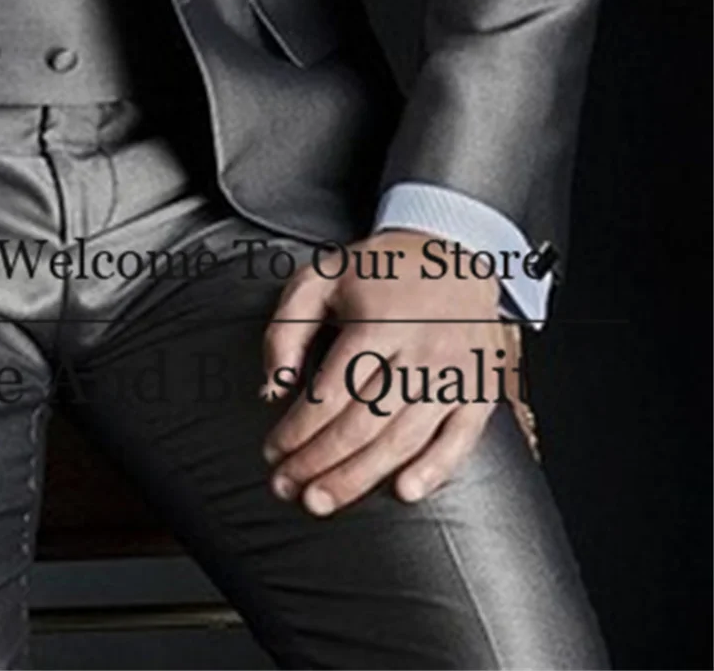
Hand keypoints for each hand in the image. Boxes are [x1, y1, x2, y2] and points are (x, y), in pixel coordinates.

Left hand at [259, 228, 525, 515]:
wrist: (454, 251)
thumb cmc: (381, 270)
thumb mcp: (322, 277)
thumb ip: (287, 328)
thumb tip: (272, 389)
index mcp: (379, 322)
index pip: (331, 392)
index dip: (298, 430)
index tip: (273, 452)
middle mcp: (420, 351)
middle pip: (364, 424)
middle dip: (320, 463)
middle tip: (289, 489)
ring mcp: (454, 374)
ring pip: (405, 440)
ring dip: (360, 478)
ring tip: (322, 500)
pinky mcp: (480, 389)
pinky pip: (460, 441)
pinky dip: (433, 471)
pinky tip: (402, 492)